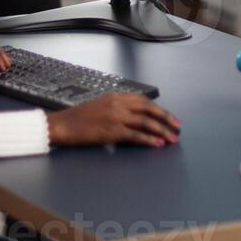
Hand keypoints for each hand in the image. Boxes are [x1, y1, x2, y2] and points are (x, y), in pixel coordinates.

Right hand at [47, 94, 180, 148]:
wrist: (62, 124)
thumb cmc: (78, 117)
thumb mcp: (100, 105)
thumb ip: (117, 107)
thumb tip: (133, 116)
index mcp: (116, 96)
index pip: (144, 101)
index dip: (159, 110)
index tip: (169, 117)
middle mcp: (118, 104)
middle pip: (149, 110)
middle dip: (166, 119)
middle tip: (177, 127)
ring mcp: (116, 117)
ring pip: (145, 123)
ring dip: (161, 131)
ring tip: (171, 139)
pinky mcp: (112, 131)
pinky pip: (135, 135)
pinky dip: (148, 140)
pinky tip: (157, 144)